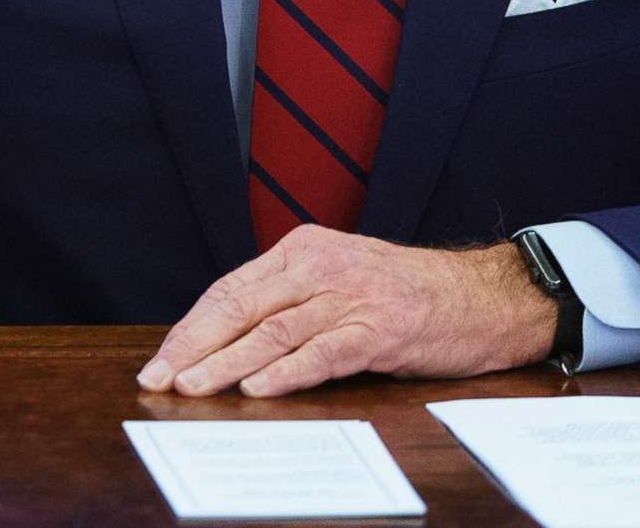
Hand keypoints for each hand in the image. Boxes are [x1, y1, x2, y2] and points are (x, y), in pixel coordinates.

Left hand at [136, 227, 556, 397]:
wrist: (481, 295)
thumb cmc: (406, 293)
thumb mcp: (339, 278)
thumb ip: (290, 298)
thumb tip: (227, 340)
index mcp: (303, 250)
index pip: (231, 289)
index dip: (191, 327)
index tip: (161, 359)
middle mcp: (319, 267)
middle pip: (241, 307)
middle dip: (193, 346)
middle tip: (158, 378)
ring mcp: (349, 297)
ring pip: (273, 331)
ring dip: (227, 362)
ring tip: (193, 387)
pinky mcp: (378, 329)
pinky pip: (322, 352)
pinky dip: (286, 372)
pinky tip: (258, 388)